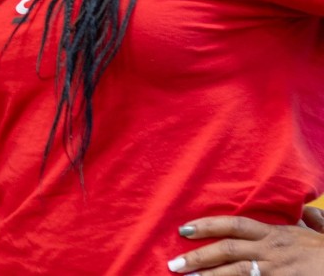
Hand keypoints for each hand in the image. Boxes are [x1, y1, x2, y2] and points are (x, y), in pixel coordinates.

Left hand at [167, 215, 323, 274]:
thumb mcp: (322, 234)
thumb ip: (313, 223)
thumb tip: (310, 213)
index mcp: (276, 234)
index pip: (235, 225)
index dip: (208, 225)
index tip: (183, 229)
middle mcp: (272, 251)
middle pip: (228, 250)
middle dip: (199, 257)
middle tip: (174, 263)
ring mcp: (276, 272)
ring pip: (236, 273)